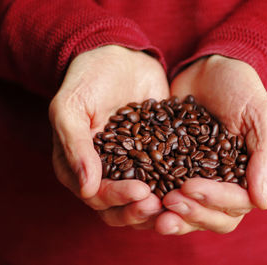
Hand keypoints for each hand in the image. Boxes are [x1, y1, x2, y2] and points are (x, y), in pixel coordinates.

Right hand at [49, 45, 168, 227]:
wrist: (119, 56)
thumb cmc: (87, 79)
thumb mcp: (71, 107)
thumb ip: (75, 145)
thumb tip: (86, 188)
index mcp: (80, 166)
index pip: (97, 196)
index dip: (117, 199)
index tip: (141, 191)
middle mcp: (107, 172)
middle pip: (121, 206)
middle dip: (140, 210)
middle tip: (161, 204)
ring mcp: (135, 165)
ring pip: (146, 199)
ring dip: (161, 206)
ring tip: (179, 200)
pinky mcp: (158, 154)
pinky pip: (168, 176)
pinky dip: (179, 184)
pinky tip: (195, 184)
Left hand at [154, 55, 266, 234]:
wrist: (209, 70)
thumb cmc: (240, 88)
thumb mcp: (260, 114)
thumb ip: (266, 155)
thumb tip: (262, 203)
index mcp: (253, 176)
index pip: (237, 203)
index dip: (214, 200)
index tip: (188, 186)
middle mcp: (229, 185)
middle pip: (215, 217)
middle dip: (192, 214)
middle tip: (168, 202)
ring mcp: (203, 181)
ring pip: (192, 212)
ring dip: (174, 217)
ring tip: (153, 211)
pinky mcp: (178, 172)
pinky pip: (169, 193)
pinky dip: (157, 201)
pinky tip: (140, 198)